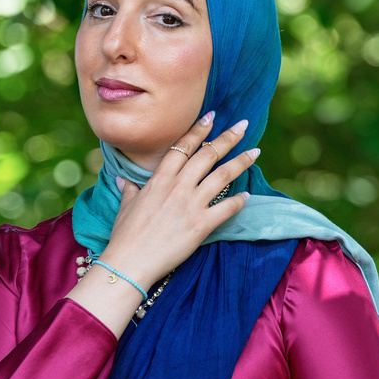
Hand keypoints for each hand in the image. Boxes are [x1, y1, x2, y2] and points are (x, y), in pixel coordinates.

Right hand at [100, 112, 258, 289]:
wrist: (130, 262)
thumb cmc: (125, 236)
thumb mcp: (126, 206)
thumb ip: (129, 189)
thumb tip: (122, 180)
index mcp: (159, 179)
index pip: (183, 146)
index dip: (199, 130)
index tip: (212, 116)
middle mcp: (178, 187)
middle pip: (208, 155)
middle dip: (228, 137)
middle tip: (243, 125)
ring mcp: (191, 205)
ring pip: (222, 176)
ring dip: (241, 162)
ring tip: (255, 153)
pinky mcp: (201, 225)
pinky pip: (227, 208)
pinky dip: (239, 201)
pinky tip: (248, 196)